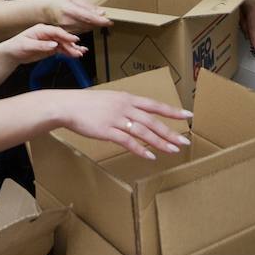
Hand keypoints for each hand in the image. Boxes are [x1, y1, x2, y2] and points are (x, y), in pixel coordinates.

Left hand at [0, 24, 86, 64]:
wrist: (12, 54)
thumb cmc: (16, 46)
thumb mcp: (27, 45)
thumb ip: (41, 45)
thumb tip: (54, 45)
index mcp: (41, 29)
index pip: (57, 31)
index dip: (66, 36)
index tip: (74, 40)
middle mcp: (47, 34)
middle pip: (62, 38)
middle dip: (71, 44)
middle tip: (79, 50)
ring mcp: (50, 41)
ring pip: (64, 44)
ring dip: (72, 49)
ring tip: (81, 53)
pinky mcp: (50, 48)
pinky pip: (61, 50)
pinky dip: (69, 52)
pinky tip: (75, 55)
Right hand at [42, 0, 111, 31]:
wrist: (46, 10)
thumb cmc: (60, 1)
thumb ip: (87, 5)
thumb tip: (101, 13)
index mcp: (69, 9)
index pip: (88, 17)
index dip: (100, 21)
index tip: (109, 22)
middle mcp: (67, 21)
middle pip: (89, 25)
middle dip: (99, 22)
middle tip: (105, 18)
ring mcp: (67, 29)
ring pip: (87, 29)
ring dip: (94, 25)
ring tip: (97, 20)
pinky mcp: (68, 34)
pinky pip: (82, 32)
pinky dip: (88, 27)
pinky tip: (89, 23)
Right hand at [59, 90, 191, 159]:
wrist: (67, 105)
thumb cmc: (86, 103)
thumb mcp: (109, 99)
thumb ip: (124, 106)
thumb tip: (136, 115)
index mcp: (127, 98)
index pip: (154, 105)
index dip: (172, 111)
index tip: (188, 116)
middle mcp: (125, 107)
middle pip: (152, 121)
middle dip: (170, 132)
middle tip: (184, 141)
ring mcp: (117, 119)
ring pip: (144, 132)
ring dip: (160, 142)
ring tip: (173, 151)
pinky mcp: (107, 131)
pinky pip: (128, 142)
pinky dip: (140, 150)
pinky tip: (150, 156)